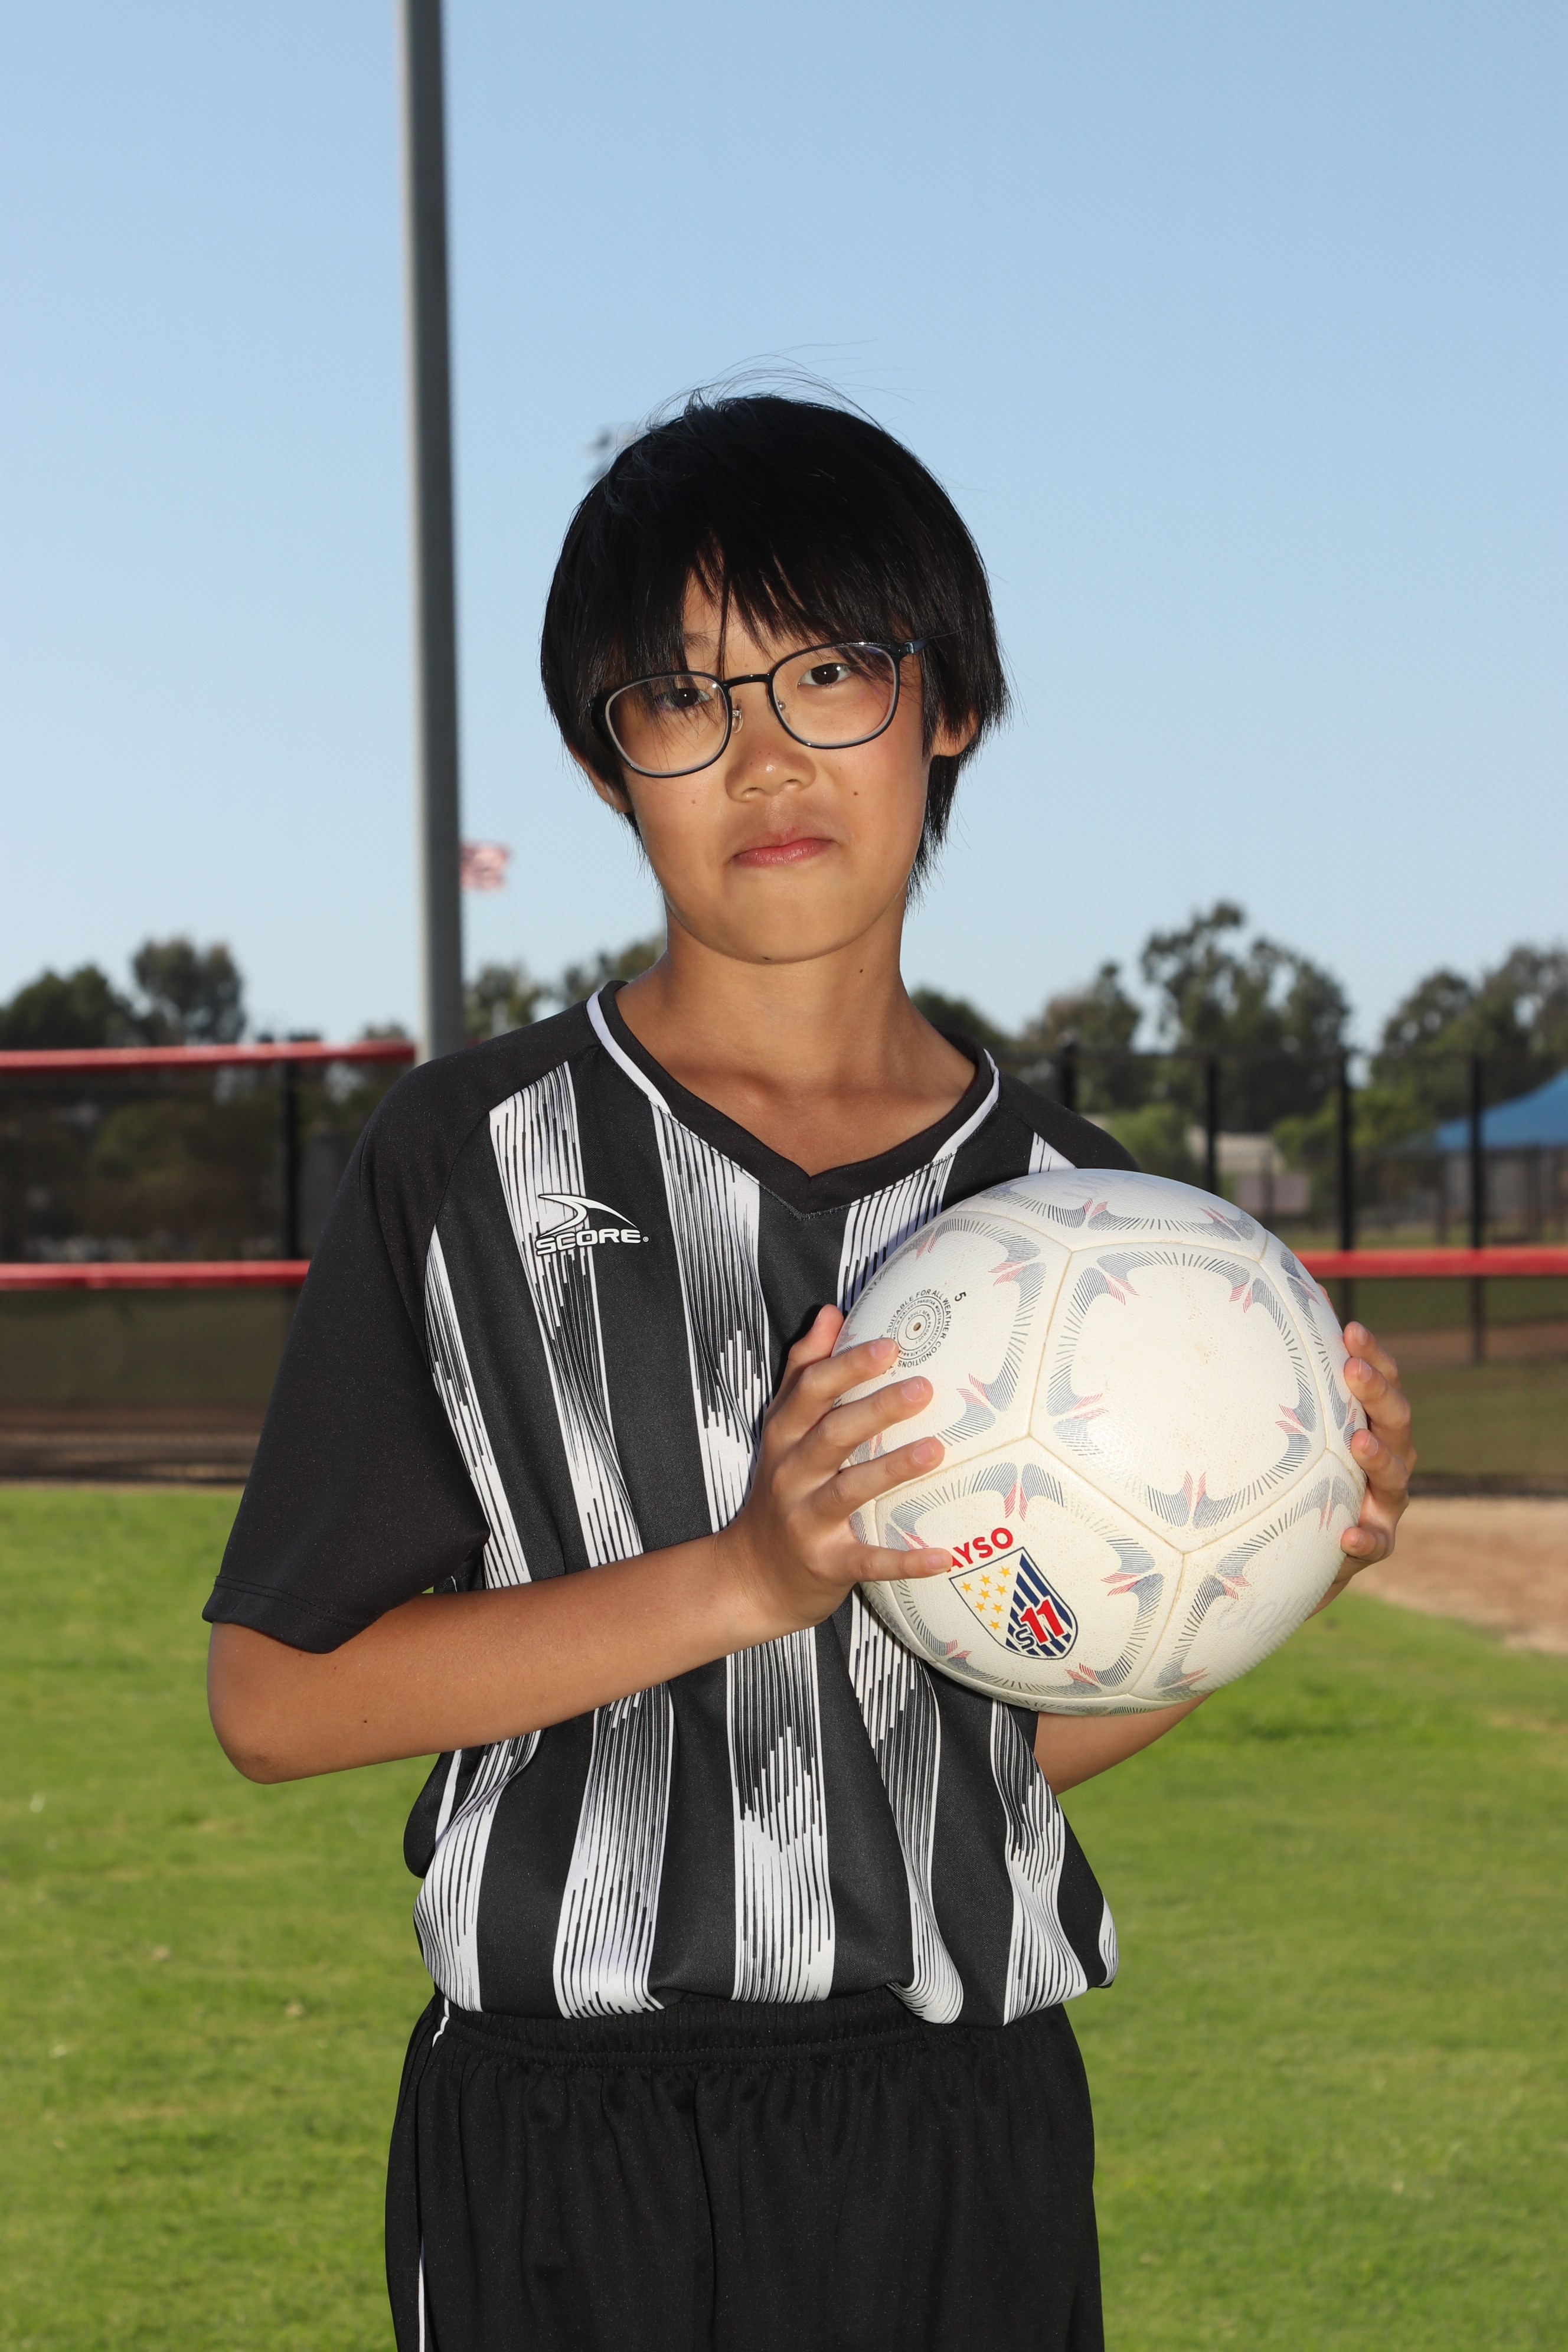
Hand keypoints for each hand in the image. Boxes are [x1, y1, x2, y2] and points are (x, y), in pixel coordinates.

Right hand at [720, 1306, 950, 1640]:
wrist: (750, 1575)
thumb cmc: (780, 1490)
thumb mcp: (782, 1428)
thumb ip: (804, 1370)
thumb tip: (830, 1312)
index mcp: (784, 1435)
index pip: (811, 1391)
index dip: (848, 1366)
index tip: (891, 1345)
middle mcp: (791, 1474)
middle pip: (831, 1435)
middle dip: (875, 1409)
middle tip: (923, 1388)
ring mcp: (806, 1520)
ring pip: (848, 1491)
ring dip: (891, 1470)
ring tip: (936, 1450)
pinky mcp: (826, 1563)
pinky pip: (868, 1560)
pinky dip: (904, 1560)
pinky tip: (942, 1553)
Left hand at [1315, 1321, 1414, 1610]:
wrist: (1307, 1544)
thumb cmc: (1305, 1468)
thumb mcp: (1304, 1425)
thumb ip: (1304, 1371)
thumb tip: (1300, 1296)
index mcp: (1376, 1422)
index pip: (1384, 1382)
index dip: (1374, 1355)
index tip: (1350, 1329)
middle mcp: (1392, 1457)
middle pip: (1396, 1419)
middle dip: (1377, 1393)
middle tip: (1352, 1370)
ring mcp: (1387, 1501)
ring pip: (1395, 1476)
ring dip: (1378, 1457)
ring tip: (1357, 1441)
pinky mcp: (1378, 1542)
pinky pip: (1378, 1542)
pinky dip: (1366, 1538)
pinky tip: (1348, 1535)